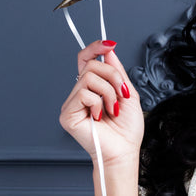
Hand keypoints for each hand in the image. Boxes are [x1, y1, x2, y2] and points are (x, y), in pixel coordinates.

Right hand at [59, 40, 143, 168]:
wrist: (124, 151)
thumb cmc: (127, 129)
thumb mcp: (128, 93)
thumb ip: (117, 72)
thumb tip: (108, 50)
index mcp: (93, 88)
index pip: (86, 60)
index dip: (94, 48)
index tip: (108, 44)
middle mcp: (80, 93)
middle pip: (91, 65)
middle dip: (113, 77)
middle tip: (121, 94)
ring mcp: (72, 104)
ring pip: (88, 77)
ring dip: (108, 92)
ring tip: (112, 109)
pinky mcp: (67, 114)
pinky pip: (83, 93)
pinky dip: (98, 103)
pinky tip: (99, 116)